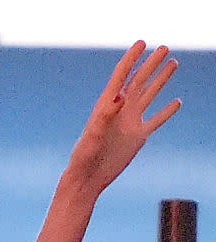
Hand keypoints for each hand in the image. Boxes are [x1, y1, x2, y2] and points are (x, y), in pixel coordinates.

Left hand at [15, 43, 179, 241]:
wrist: (86, 180)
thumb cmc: (83, 158)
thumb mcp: (92, 135)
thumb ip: (105, 115)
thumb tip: (120, 96)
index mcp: (107, 106)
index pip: (121, 76)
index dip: (131, 58)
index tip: (142, 43)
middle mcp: (120, 111)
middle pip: (138, 80)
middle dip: (150, 64)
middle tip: (164, 48)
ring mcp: (130, 123)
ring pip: (149, 95)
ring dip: (160, 80)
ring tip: (172, 63)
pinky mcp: (137, 138)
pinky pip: (156, 121)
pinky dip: (166, 112)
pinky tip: (176, 102)